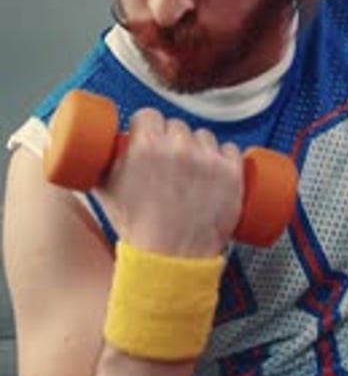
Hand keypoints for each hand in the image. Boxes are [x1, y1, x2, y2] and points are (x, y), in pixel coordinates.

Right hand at [95, 109, 242, 257]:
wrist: (170, 260)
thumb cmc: (136, 228)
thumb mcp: (104, 191)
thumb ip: (95, 163)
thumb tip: (87, 148)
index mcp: (145, 146)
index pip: (148, 115)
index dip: (148, 127)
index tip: (149, 139)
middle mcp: (178, 148)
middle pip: (176, 126)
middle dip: (173, 141)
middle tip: (170, 165)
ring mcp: (208, 160)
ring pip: (204, 137)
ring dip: (199, 149)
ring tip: (192, 175)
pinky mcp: (231, 173)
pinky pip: (231, 150)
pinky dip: (224, 160)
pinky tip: (215, 174)